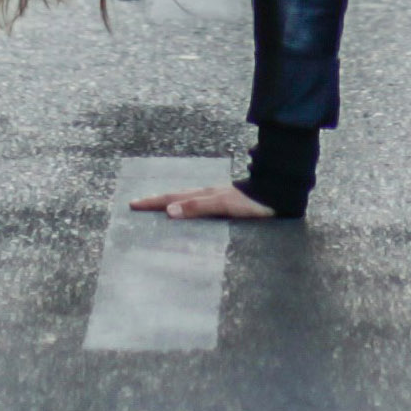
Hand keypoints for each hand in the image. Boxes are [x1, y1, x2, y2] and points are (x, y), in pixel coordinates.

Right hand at [131, 184, 275, 220]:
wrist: (277, 194)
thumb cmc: (251, 201)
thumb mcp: (222, 204)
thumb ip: (197, 207)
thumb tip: (169, 212)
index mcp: (204, 195)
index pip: (172, 199)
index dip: (153, 202)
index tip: (133, 204)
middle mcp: (208, 195)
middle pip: (177, 197)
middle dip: (157, 202)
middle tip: (138, 205)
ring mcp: (217, 199)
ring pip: (188, 201)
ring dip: (171, 204)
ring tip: (159, 208)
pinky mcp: (227, 205)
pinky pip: (200, 207)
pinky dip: (188, 210)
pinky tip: (191, 215)